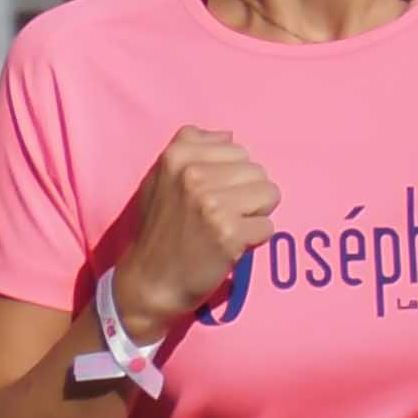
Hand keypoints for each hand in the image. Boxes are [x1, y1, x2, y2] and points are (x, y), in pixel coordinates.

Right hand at [113, 126, 278, 336]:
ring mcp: (211, 204)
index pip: (237, 150)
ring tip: (223, 229)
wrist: (147, 283)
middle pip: (258, 171)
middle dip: (244, 195)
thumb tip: (228, 134)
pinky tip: (227, 247)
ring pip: (269, 195)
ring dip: (252, 216)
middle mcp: (193, 175)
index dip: (228, 176)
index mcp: (177, 156)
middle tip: (215, 217)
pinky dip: (252, 241)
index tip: (204, 197)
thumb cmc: (157, 231)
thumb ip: (189, 151)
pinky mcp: (228, 233)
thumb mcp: (157, 180)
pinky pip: (267, 226)